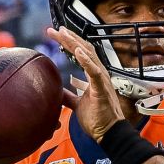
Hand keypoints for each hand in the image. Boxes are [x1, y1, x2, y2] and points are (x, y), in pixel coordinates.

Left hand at [46, 26, 126, 142]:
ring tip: (63, 34)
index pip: (82, 54)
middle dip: (69, 38)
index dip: (70, 43)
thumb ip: (68, 96)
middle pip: (85, 50)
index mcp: (93, 77)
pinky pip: (95, 72)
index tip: (57, 34)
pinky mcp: (102, 89)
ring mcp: (102, 81)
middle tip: (55, 29)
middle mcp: (99, 75)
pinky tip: (78, 51)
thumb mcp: (77, 105)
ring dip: (75, 44)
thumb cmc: (97, 119)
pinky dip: (86, 61)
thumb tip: (57, 91)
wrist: (108, 134)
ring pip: (89, 56)